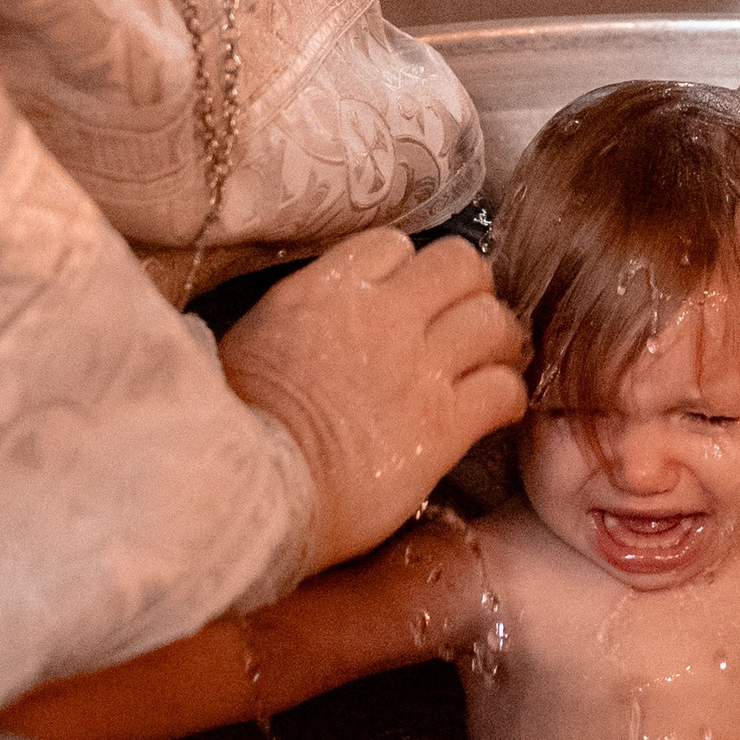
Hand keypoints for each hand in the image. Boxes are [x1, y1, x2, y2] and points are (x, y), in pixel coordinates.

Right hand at [219, 231, 527, 572]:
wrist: (246, 494)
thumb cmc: (231, 429)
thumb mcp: (247, 343)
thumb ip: (291, 318)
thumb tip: (295, 322)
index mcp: (324, 290)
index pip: (394, 245)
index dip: (407, 270)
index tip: (406, 298)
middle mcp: (381, 316)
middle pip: (462, 265)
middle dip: (469, 290)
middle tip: (462, 323)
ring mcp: (419, 368)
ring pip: (494, 320)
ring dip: (498, 341)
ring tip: (490, 364)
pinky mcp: (443, 425)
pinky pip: (504, 390)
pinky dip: (507, 397)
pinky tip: (494, 413)